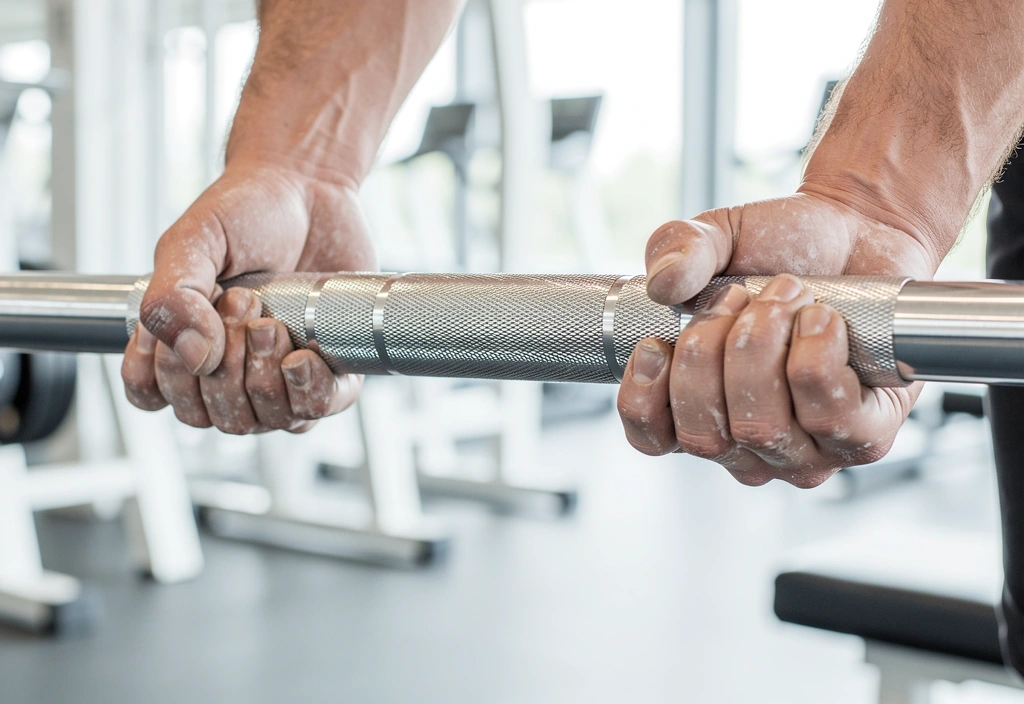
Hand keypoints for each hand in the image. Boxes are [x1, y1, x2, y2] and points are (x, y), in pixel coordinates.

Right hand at [121, 160, 374, 432]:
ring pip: (257, 421)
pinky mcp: (326, 371)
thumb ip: (172, 297)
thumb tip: (193, 359)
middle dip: (224, 365)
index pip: (152, 394)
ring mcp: (274, 375)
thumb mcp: (193, 242)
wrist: (310, 188)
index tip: (191, 322)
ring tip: (273, 323)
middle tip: (243, 303)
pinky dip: (306, 394)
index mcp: (180, 341)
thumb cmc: (246, 213)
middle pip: (209, 415)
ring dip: (262, 378)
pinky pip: (313, 413)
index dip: (166, 375)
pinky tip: (303, 359)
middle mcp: (225, 368)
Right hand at [617, 187, 938, 486]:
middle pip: (704, 436)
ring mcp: (805, 453)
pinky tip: (823, 319)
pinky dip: (818, 354)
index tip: (655, 344)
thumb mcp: (716, 237)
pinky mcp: (863, 438)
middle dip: (710, 352)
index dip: (644, 402)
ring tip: (786, 296)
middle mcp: (748, 444)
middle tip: (740, 296)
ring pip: (762, 426)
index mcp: (699, 409)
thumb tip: (664, 285)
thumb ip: (677, 249)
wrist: (859, 232)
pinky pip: (828, 415)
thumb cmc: (783, 250)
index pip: (653, 441)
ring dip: (765, 345)